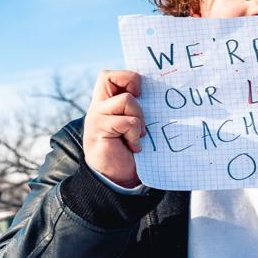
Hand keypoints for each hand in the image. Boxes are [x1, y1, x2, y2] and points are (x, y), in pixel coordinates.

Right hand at [84, 70, 146, 188]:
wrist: (119, 180)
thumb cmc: (131, 154)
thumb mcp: (136, 126)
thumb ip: (138, 110)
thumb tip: (160, 94)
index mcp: (107, 104)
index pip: (111, 76)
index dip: (128, 77)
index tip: (142, 92)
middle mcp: (99, 107)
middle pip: (107, 76)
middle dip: (130, 85)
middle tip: (141, 102)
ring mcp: (96, 117)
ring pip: (126, 100)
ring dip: (139, 118)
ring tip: (138, 136)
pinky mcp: (99, 129)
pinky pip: (127, 121)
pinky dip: (135, 135)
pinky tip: (134, 147)